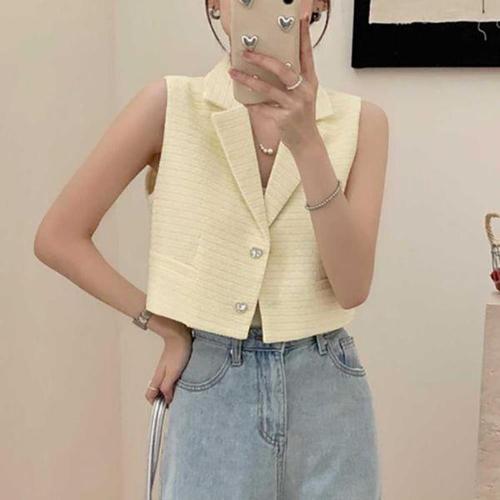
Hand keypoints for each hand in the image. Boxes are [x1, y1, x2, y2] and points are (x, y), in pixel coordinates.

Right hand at [145, 325, 192, 404]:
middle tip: (174, 402)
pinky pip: (170, 378)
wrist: (180, 335)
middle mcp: (159, 374)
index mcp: (157, 377)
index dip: (156, 404)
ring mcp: (165, 369)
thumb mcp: (173, 373)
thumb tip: (166, 399)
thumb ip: (168, 386)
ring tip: (180, 393)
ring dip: (170, 391)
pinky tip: (183, 382)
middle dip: (163, 399)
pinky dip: (175, 383)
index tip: (166, 408)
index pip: (150, 395)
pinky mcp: (172, 364)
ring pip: (164, 384)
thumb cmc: (178, 351)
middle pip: (156, 391)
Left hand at [228, 14, 319, 152]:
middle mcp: (304, 92)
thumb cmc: (302, 116)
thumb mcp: (304, 95)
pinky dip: (251, 102)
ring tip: (233, 73)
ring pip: (267, 88)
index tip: (299, 21)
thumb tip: (270, 64)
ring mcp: (294, 106)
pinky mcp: (283, 119)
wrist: (307, 142)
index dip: (303, 38)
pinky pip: (262, 107)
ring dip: (248, 80)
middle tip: (246, 53)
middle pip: (282, 69)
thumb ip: (292, 80)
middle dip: (262, 59)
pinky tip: (242, 98)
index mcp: (310, 82)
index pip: (307, 55)